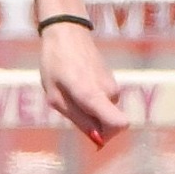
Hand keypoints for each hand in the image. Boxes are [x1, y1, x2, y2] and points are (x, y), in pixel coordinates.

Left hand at [38, 22, 125, 146]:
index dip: (108, 136)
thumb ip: (78, 119)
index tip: (92, 136)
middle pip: (110, 124)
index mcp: (92, 95)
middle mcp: (109, 92)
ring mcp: (114, 86)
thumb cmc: (55, 64)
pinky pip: (105, 103)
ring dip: (90, 112)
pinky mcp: (113, 82)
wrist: (68, 34)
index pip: (119, 123)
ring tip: (70, 93)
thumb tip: (98, 139)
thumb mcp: (55, 97)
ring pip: (106, 113)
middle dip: (92, 125)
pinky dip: (93, 102)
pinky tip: (78, 85)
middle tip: (69, 108)